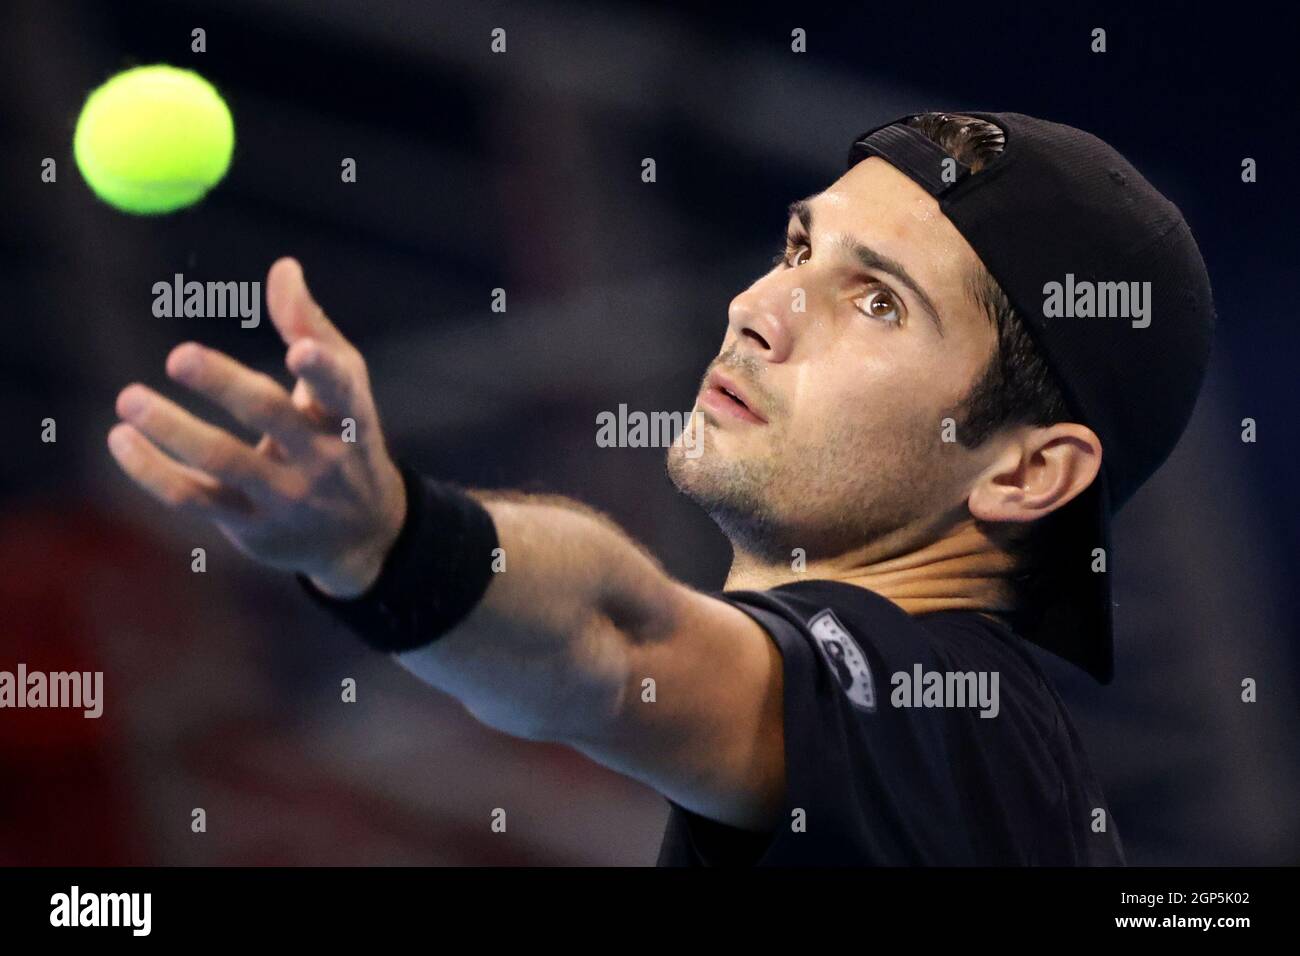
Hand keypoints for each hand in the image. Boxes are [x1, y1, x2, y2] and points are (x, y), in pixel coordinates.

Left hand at [108, 257, 406, 597]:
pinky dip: (153, 471)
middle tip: (180, 355)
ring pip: (224, 461)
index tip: (299, 351)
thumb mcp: (344, 388)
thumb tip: (283, 267)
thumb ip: (311, 327)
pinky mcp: (251, 525)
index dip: (322, 371)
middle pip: (272, 417)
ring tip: (130, 400)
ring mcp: (285, 495)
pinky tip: (121, 440)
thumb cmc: (345, 438)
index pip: (341, 392)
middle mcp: (320, 458)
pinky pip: (194, 497)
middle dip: (226, 386)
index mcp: (347, 416)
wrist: (362, 533)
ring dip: (173, 430)